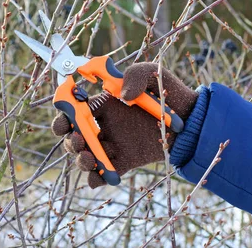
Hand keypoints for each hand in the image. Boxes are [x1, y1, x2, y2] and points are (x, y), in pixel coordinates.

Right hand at [51, 62, 198, 187]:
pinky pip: (103, 175)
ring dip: (80, 159)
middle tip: (79, 140)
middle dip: (69, 141)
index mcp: (102, 104)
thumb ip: (136, 74)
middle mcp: (103, 125)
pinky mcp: (124, 163)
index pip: (72, 111)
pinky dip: (97, 178)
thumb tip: (124, 95)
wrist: (189, 120)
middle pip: (73, 136)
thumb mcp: (152, 73)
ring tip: (89, 158)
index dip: (62, 116)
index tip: (64, 121)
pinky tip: (101, 175)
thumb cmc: (167, 92)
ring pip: (85, 157)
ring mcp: (112, 145)